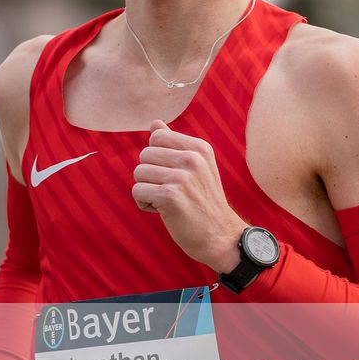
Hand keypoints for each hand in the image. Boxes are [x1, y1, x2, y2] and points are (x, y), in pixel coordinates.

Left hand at [131, 121, 246, 271]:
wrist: (220, 236)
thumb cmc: (203, 201)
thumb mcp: (197, 167)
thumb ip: (174, 144)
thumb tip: (155, 123)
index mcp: (199, 148)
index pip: (157, 137)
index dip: (157, 158)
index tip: (173, 174)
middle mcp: (192, 159)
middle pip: (144, 155)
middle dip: (150, 176)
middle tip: (171, 191)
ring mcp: (182, 177)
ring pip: (138, 173)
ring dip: (147, 190)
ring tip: (168, 201)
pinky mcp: (170, 196)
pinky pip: (137, 191)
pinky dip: (145, 204)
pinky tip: (163, 212)